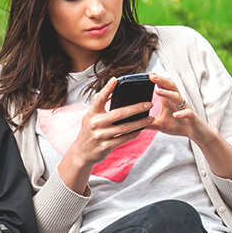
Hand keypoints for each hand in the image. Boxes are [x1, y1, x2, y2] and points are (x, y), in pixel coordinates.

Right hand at [57, 78, 153, 193]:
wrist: (81, 153)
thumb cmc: (88, 132)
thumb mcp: (89, 117)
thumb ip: (99, 105)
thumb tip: (112, 92)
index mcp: (91, 114)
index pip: (99, 99)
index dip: (107, 89)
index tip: (116, 80)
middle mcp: (95, 123)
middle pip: (119, 113)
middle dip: (136, 108)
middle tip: (149, 103)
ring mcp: (100, 135)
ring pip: (125, 127)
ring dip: (140, 122)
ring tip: (150, 118)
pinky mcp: (106, 146)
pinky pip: (124, 138)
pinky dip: (134, 134)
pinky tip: (141, 130)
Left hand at [146, 73, 215, 144]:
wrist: (197, 134)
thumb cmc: (179, 126)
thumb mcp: (159, 124)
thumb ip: (147, 122)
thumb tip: (133, 123)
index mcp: (169, 101)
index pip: (163, 87)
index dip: (156, 80)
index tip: (147, 74)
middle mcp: (177, 102)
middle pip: (170, 87)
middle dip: (161, 81)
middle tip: (151, 76)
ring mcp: (185, 108)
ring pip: (178, 97)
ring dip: (168, 94)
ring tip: (158, 91)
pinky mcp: (192, 117)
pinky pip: (188, 113)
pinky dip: (182, 113)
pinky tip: (176, 114)